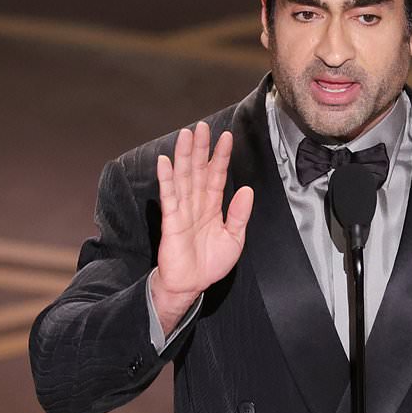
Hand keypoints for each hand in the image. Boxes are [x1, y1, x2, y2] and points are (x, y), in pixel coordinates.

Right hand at [150, 121, 253, 332]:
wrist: (192, 285)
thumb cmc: (210, 264)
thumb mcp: (234, 239)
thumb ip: (240, 215)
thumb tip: (246, 190)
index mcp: (212, 206)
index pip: (217, 175)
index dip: (221, 157)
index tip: (226, 137)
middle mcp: (197, 204)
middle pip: (198, 170)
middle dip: (201, 148)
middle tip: (202, 126)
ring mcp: (182, 210)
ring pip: (183, 178)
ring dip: (184, 156)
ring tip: (186, 135)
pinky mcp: (171, 221)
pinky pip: (169, 197)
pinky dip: (166, 179)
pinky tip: (165, 162)